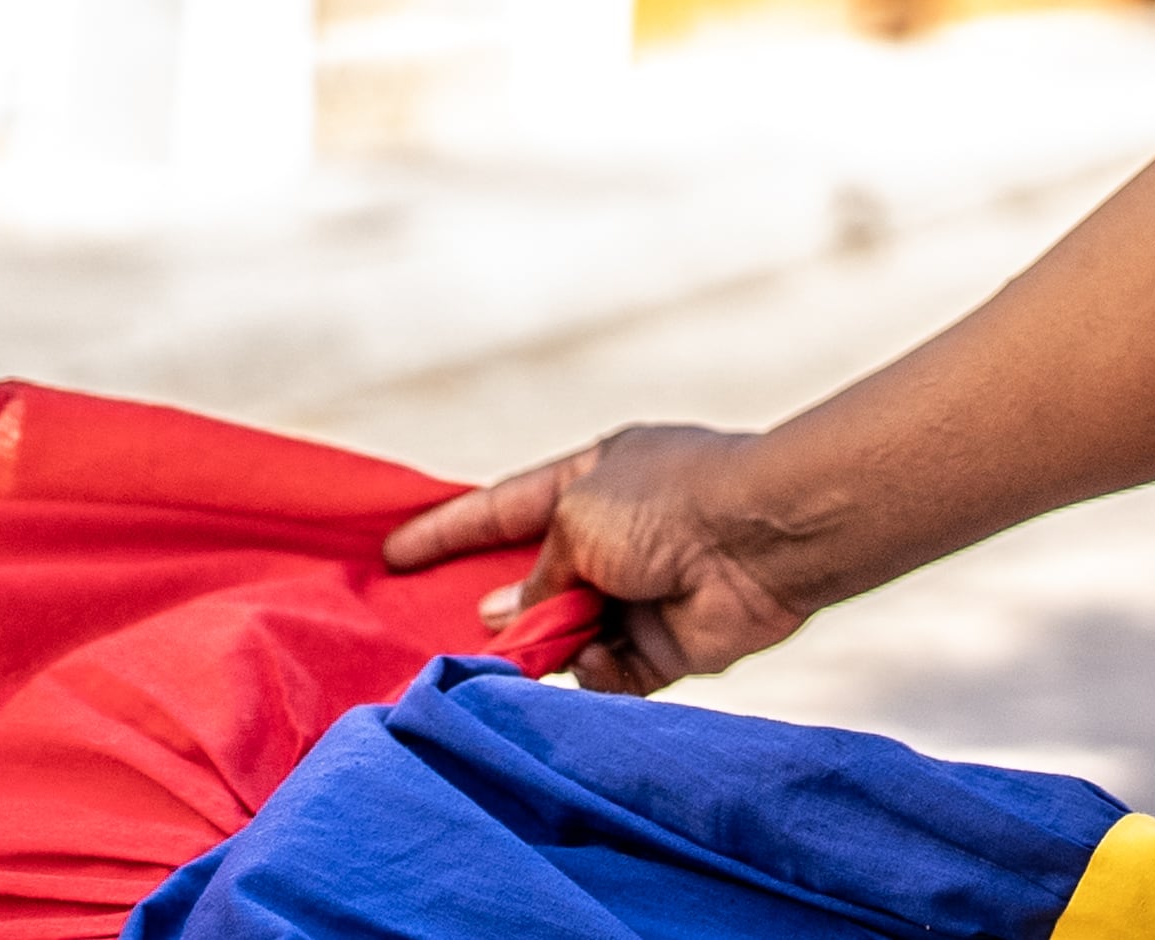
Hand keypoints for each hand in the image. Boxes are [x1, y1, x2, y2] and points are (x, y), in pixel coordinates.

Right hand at [381, 422, 818, 695]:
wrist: (764, 539)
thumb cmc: (669, 504)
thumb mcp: (576, 519)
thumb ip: (535, 575)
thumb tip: (503, 617)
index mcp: (596, 479)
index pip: (505, 506)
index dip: (449, 529)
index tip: (390, 553)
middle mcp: (616, 535)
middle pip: (534, 582)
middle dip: (500, 609)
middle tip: (449, 632)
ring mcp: (640, 592)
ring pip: (565, 635)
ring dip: (547, 647)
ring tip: (534, 647)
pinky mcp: (665, 646)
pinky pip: (607, 674)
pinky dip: (595, 672)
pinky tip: (595, 656)